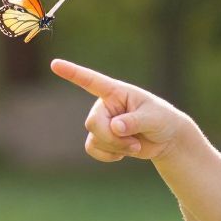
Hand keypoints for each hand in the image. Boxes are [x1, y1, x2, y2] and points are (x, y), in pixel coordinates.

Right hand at [50, 58, 196, 163]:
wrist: (165, 139)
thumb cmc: (162, 120)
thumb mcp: (153, 118)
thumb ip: (134, 121)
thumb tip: (115, 127)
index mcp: (116, 92)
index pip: (91, 80)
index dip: (72, 73)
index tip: (54, 64)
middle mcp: (105, 105)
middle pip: (93, 122)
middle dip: (112, 138)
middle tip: (134, 143)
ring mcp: (102, 122)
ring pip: (94, 138)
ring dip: (115, 147)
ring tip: (135, 146)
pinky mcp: (101, 139)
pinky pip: (93, 149)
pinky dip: (108, 156)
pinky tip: (123, 154)